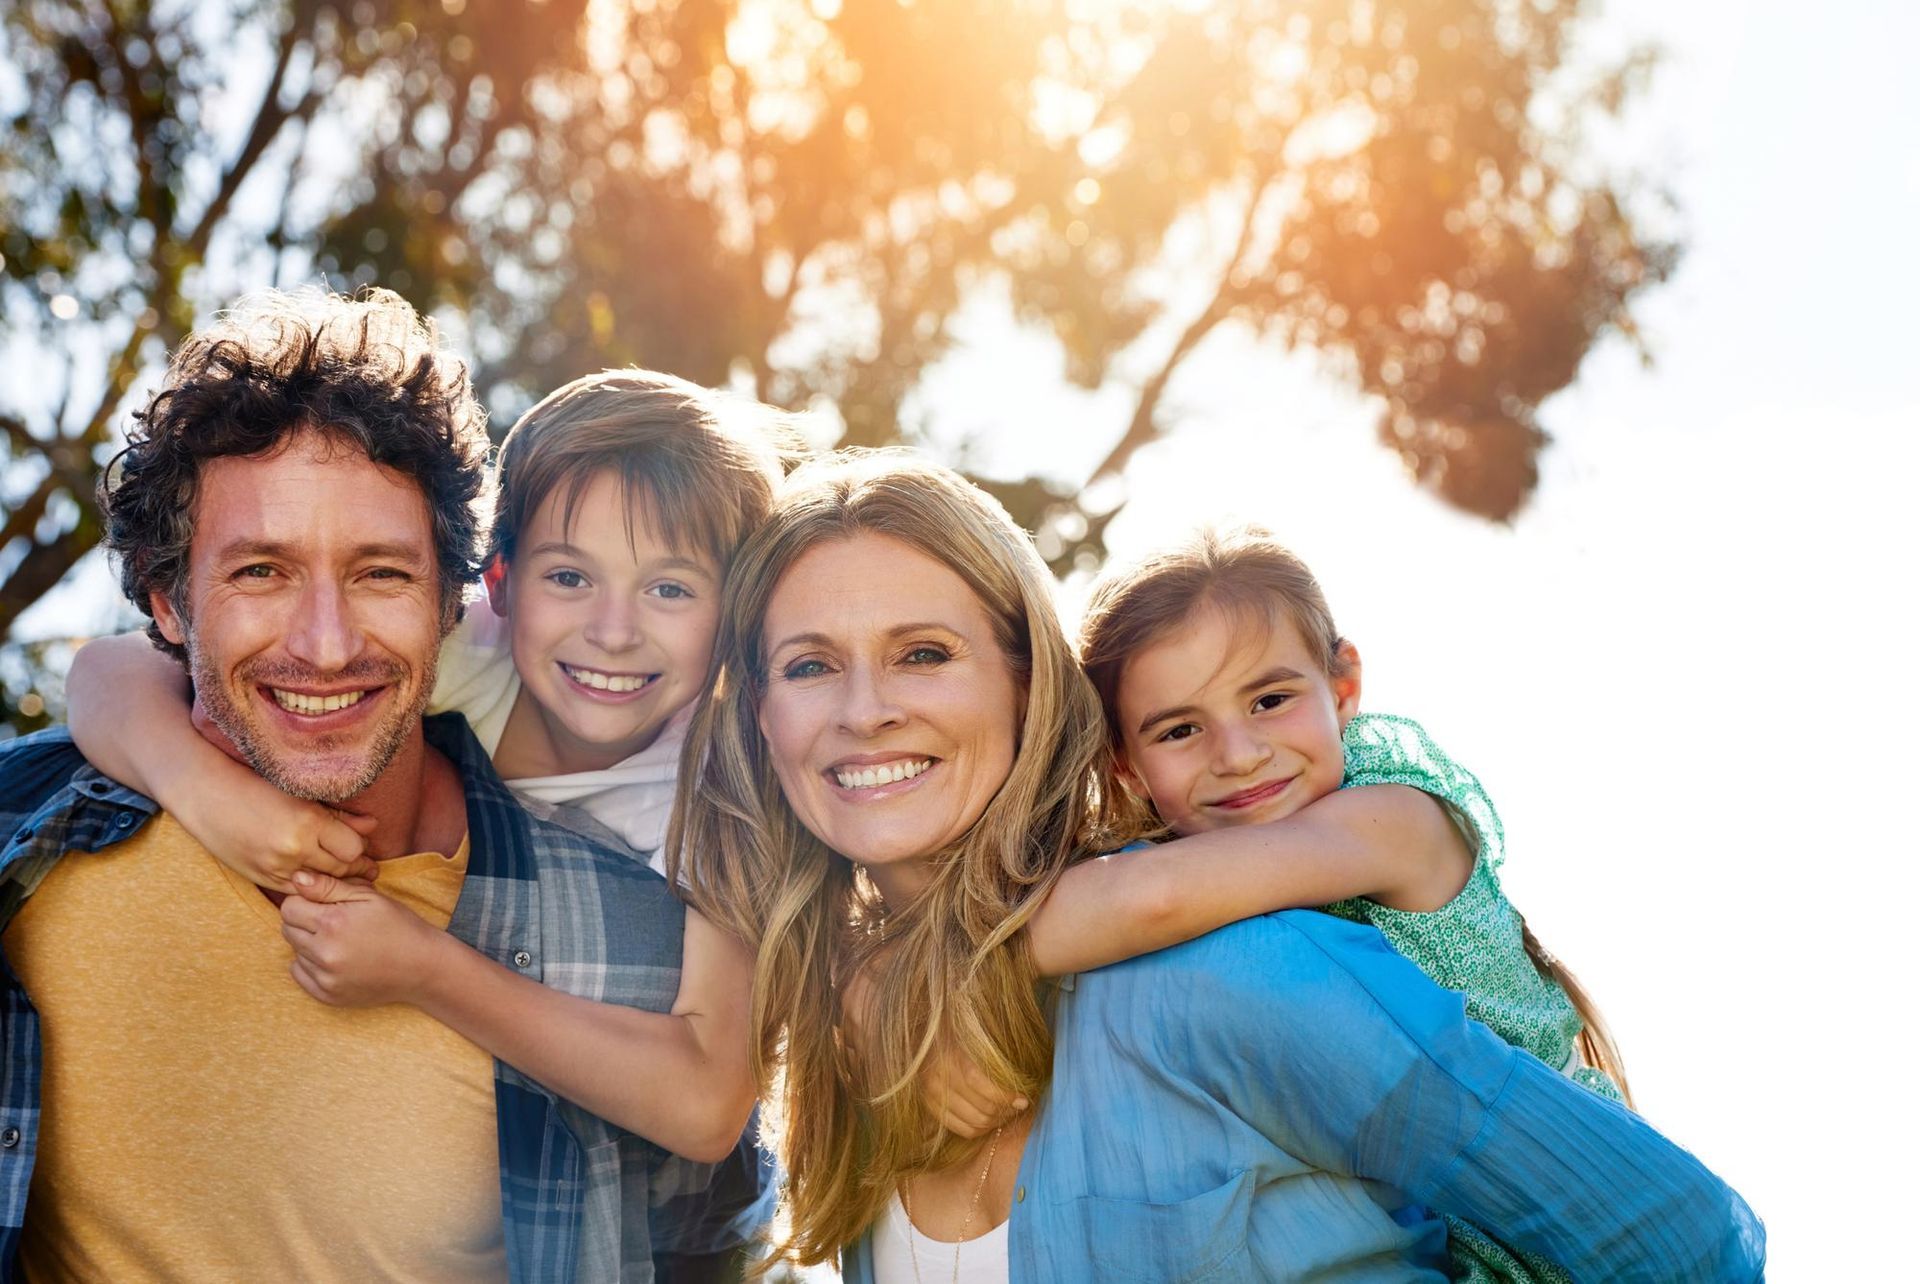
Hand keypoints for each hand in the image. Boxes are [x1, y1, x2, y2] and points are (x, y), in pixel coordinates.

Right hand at [190, 786, 379, 893]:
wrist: (206, 796)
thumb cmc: (256, 786)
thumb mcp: (301, 794)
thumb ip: (339, 814)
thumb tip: (374, 826)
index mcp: (308, 822)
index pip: (354, 848)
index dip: (360, 847)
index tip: (362, 846)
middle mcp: (294, 849)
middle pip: (341, 868)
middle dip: (356, 868)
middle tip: (368, 868)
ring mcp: (276, 867)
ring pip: (321, 883)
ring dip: (335, 880)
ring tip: (348, 875)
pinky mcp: (261, 878)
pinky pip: (298, 891)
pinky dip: (311, 887)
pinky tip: (318, 881)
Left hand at [278, 873, 439, 1006]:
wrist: (423, 966)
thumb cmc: (399, 925)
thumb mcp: (369, 896)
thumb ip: (329, 886)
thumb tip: (296, 879)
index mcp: (334, 922)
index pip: (289, 907)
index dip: (304, 901)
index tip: (324, 903)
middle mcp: (324, 953)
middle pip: (287, 929)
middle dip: (305, 921)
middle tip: (334, 921)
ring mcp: (325, 977)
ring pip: (294, 951)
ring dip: (309, 943)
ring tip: (340, 941)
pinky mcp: (327, 995)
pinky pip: (299, 974)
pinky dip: (311, 965)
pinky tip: (337, 959)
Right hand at [927, 1038, 1026, 1139]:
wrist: (921, 1038)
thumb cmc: (953, 1033)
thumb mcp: (972, 1037)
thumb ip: (991, 1057)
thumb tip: (1017, 1079)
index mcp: (951, 1059)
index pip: (983, 1087)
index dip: (1005, 1097)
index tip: (1023, 1099)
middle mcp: (939, 1081)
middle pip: (981, 1110)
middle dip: (1005, 1112)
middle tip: (1018, 1107)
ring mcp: (932, 1098)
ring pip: (974, 1123)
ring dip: (995, 1123)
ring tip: (1007, 1113)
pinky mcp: (930, 1108)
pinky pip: (961, 1130)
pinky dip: (980, 1130)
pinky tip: (991, 1121)